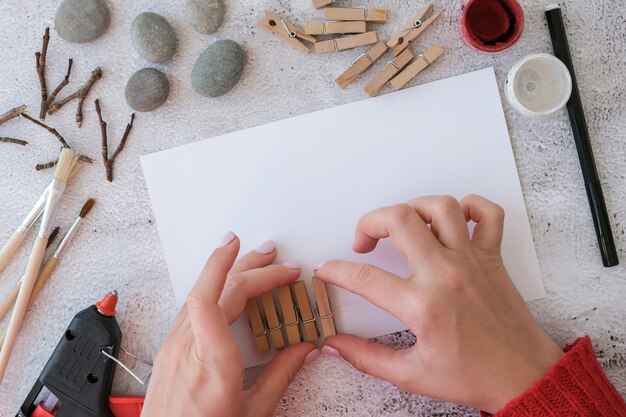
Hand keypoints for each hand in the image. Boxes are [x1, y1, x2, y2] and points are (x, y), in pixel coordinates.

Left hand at [142, 233, 318, 416]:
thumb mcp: (252, 413)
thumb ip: (280, 377)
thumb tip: (304, 350)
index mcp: (212, 363)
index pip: (210, 301)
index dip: (224, 267)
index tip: (243, 248)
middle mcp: (186, 348)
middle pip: (212, 290)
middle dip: (247, 266)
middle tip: (274, 257)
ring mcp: (172, 346)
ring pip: (198, 294)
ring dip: (226, 272)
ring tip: (251, 260)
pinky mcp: (167, 349)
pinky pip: (189, 307)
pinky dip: (211, 289)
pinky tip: (223, 285)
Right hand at [314, 195, 562, 413]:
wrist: (524, 377)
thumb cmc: (474, 376)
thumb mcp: (412, 375)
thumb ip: (367, 358)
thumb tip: (335, 345)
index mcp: (423, 306)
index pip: (365, 278)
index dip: (337, 271)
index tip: (327, 270)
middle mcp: (446, 274)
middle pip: (399, 220)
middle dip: (369, 222)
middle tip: (363, 241)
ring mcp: (472, 261)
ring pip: (440, 207)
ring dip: (412, 208)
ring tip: (401, 225)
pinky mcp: (492, 257)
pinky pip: (487, 213)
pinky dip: (469, 206)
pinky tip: (451, 220)